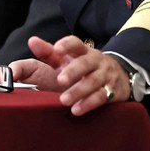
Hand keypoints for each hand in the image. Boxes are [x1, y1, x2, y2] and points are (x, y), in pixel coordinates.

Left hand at [10, 35, 131, 115]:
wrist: (117, 75)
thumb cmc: (83, 67)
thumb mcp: (67, 58)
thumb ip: (48, 52)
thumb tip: (32, 41)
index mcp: (83, 51)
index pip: (76, 43)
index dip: (67, 45)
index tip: (56, 49)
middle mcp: (96, 61)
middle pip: (85, 63)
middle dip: (73, 71)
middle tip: (60, 80)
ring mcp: (105, 75)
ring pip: (93, 81)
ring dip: (79, 91)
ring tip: (63, 100)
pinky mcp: (112, 91)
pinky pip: (102, 97)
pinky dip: (89, 103)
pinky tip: (76, 109)